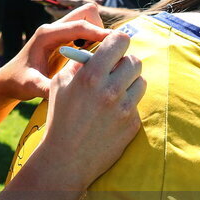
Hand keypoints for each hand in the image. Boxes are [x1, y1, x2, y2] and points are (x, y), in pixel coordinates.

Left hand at [0, 3, 109, 100]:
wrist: (9, 80)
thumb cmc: (18, 81)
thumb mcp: (31, 86)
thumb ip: (47, 88)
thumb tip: (63, 96)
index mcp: (46, 35)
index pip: (79, 25)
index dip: (98, 32)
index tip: (114, 44)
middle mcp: (53, 28)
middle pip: (86, 12)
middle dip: (99, 28)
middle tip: (104, 52)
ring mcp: (59, 31)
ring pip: (87, 19)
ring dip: (97, 34)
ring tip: (97, 57)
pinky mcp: (64, 37)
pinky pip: (85, 30)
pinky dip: (93, 40)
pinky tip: (90, 59)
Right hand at [31, 29, 145, 188]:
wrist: (66, 158)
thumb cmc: (59, 118)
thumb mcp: (59, 84)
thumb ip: (79, 64)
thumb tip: (97, 50)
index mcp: (91, 76)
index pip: (120, 42)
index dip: (119, 41)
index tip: (117, 44)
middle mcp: (111, 90)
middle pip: (134, 61)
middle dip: (125, 63)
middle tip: (115, 70)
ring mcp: (125, 109)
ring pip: (141, 82)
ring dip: (129, 83)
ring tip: (113, 93)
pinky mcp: (132, 124)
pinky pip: (137, 104)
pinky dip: (127, 105)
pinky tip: (111, 115)